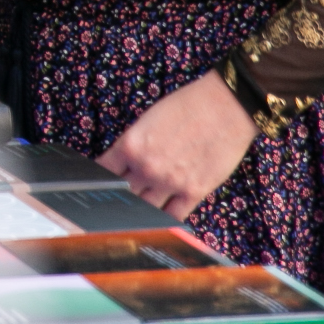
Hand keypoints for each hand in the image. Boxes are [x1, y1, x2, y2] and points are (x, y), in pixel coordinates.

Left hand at [96, 72, 255, 220]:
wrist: (225, 106)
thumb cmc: (188, 105)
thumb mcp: (148, 119)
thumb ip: (134, 144)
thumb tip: (123, 162)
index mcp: (131, 145)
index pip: (103, 171)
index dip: (98, 178)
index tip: (98, 183)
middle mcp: (146, 167)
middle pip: (122, 193)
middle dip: (119, 195)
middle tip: (118, 198)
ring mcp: (169, 183)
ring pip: (144, 208)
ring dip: (140, 208)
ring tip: (139, 209)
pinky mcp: (193, 192)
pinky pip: (173, 216)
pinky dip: (164, 218)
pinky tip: (160, 217)